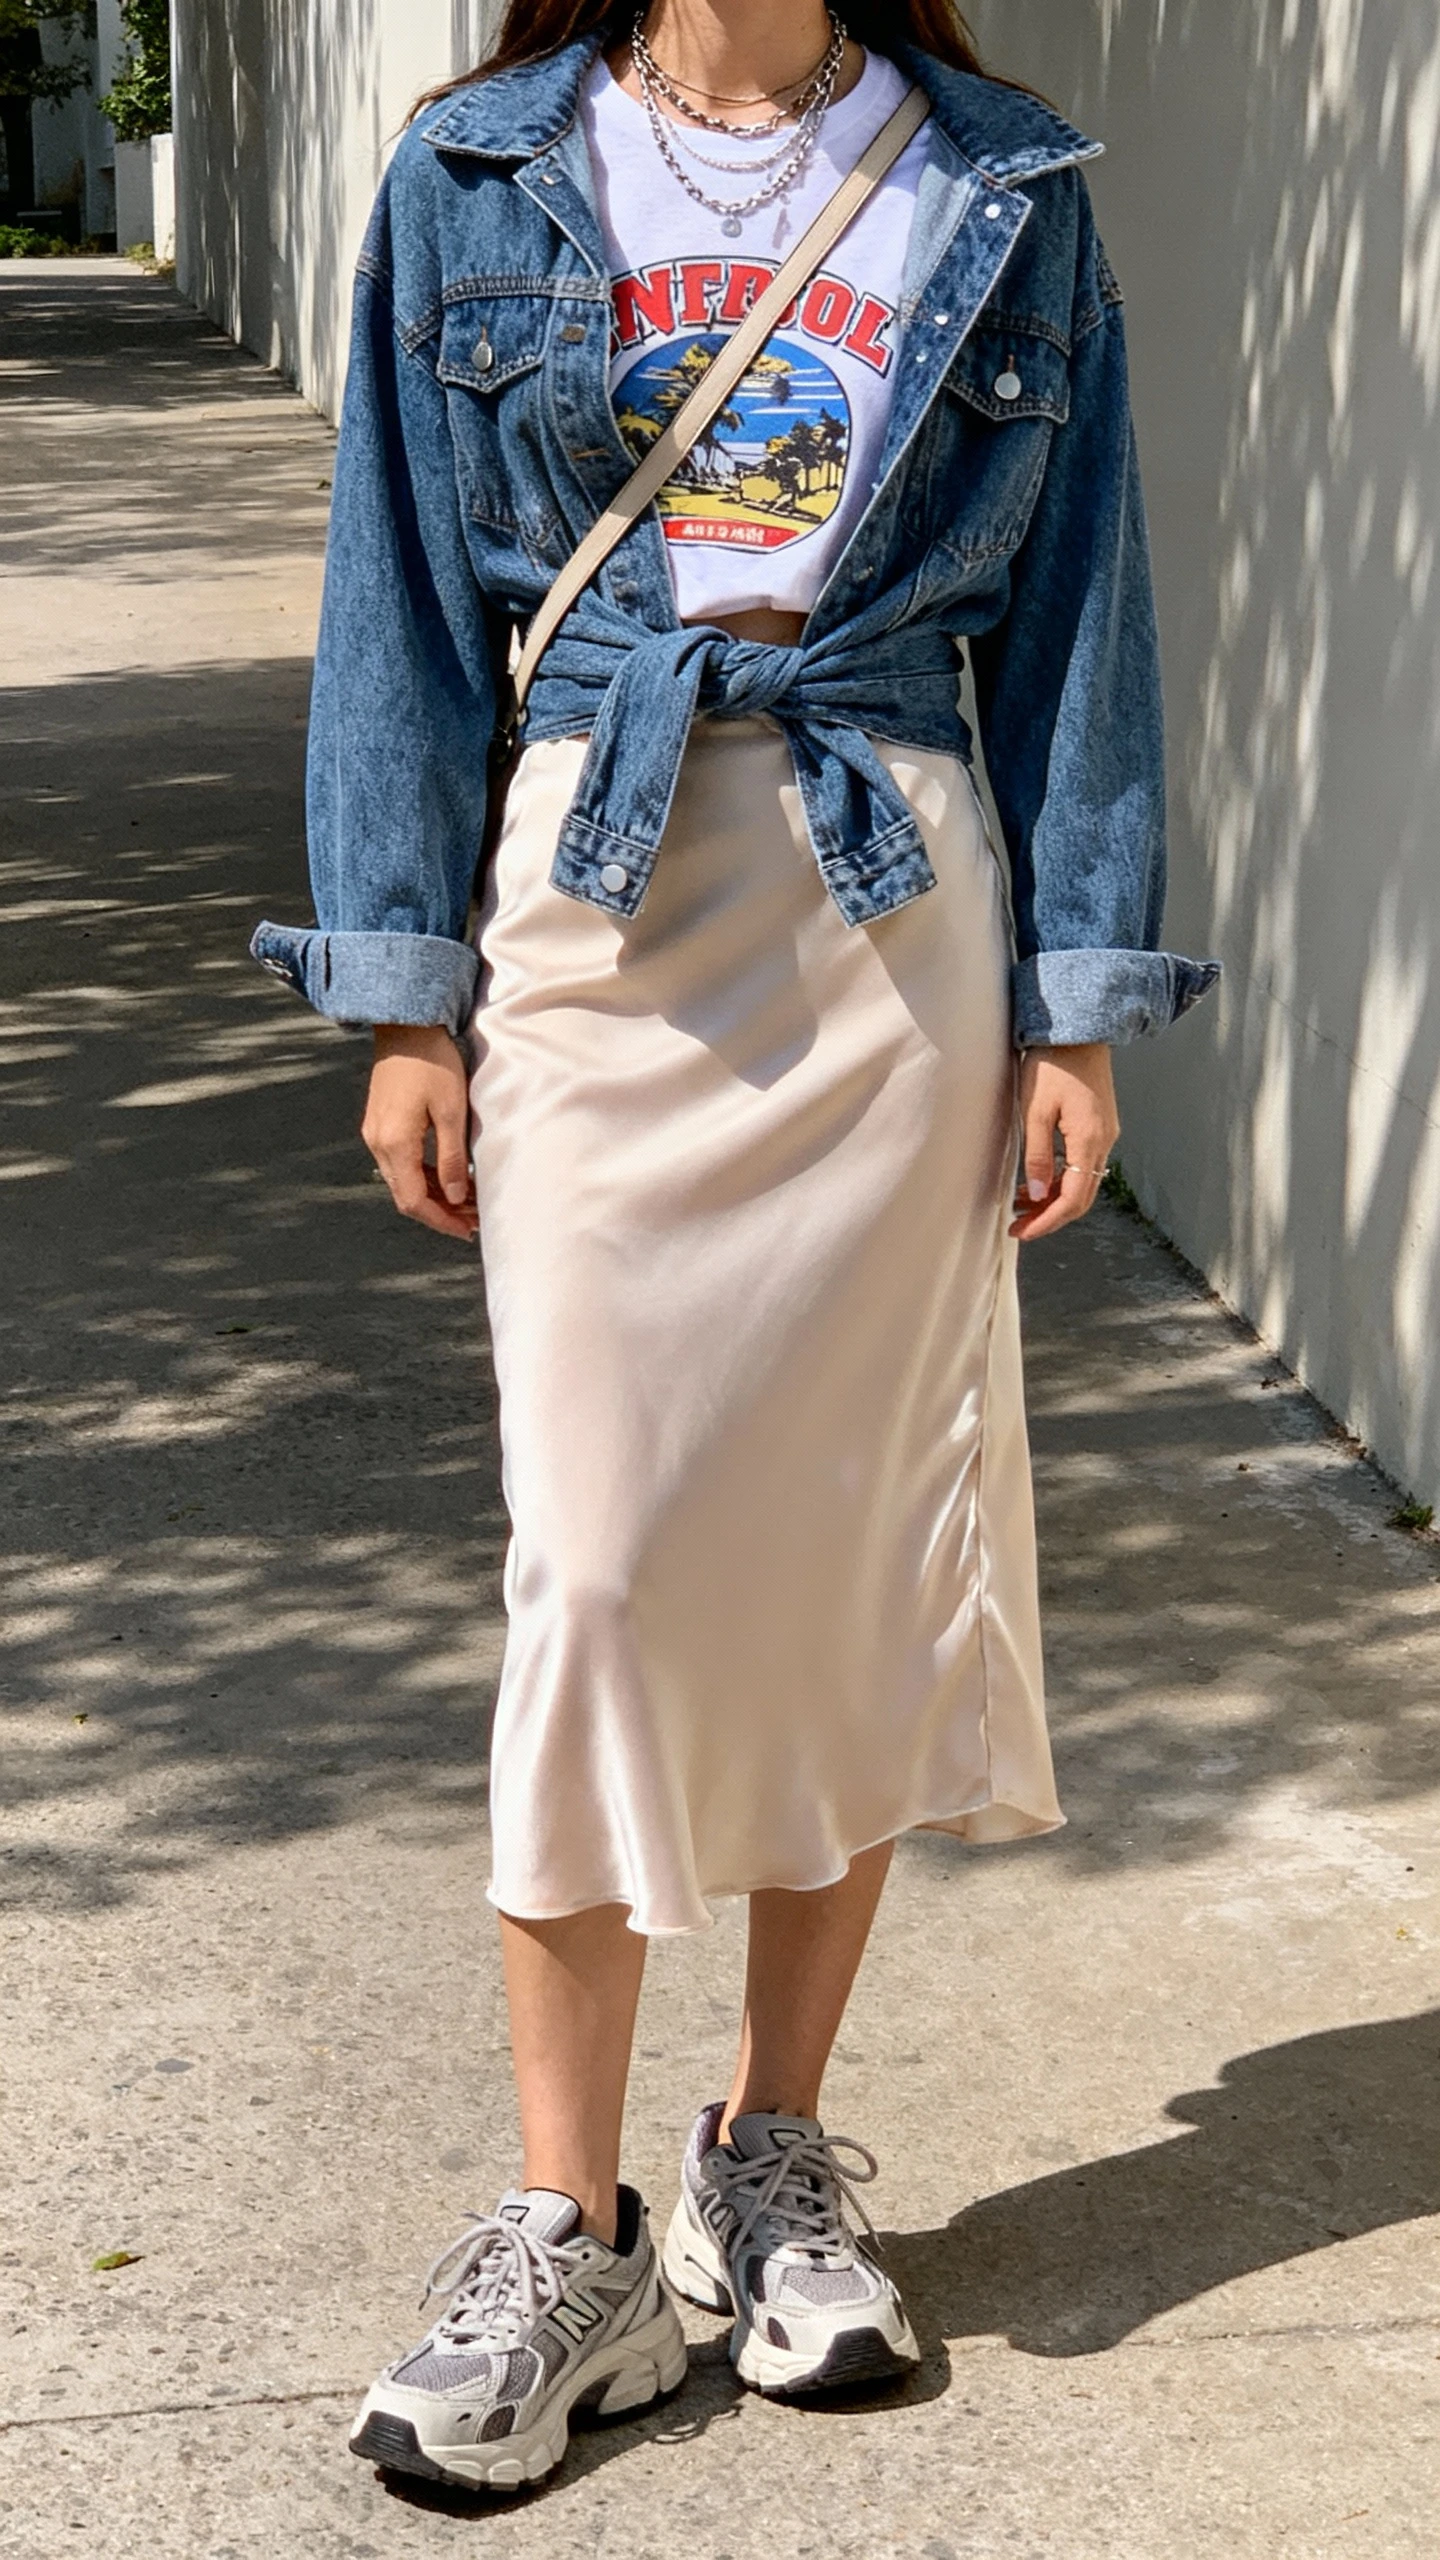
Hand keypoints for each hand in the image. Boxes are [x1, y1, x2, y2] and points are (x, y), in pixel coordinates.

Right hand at [362, 1025, 477, 1241]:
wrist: (406, 1025)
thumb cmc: (432, 1061)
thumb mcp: (452, 1111)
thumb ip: (452, 1158)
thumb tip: (456, 1197)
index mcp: (394, 1143)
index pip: (414, 1202)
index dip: (441, 1221)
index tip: (468, 1230)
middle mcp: (378, 1143)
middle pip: (405, 1196)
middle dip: (439, 1213)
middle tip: (472, 1220)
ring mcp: (375, 1133)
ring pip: (402, 1181)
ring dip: (432, 1196)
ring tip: (465, 1202)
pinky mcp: (379, 1123)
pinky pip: (399, 1163)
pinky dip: (422, 1177)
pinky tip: (445, 1177)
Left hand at [1009, 1042, 1119, 1242]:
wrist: (1078, 1029)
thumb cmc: (1052, 1064)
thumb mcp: (1034, 1111)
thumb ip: (1036, 1156)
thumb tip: (1035, 1195)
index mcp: (1089, 1141)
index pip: (1073, 1199)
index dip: (1047, 1221)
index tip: (1022, 1232)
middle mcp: (1104, 1142)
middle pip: (1082, 1197)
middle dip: (1050, 1216)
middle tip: (1019, 1226)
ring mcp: (1105, 1134)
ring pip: (1083, 1182)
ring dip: (1054, 1199)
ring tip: (1021, 1205)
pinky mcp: (1099, 1125)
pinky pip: (1083, 1165)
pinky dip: (1062, 1179)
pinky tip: (1038, 1180)